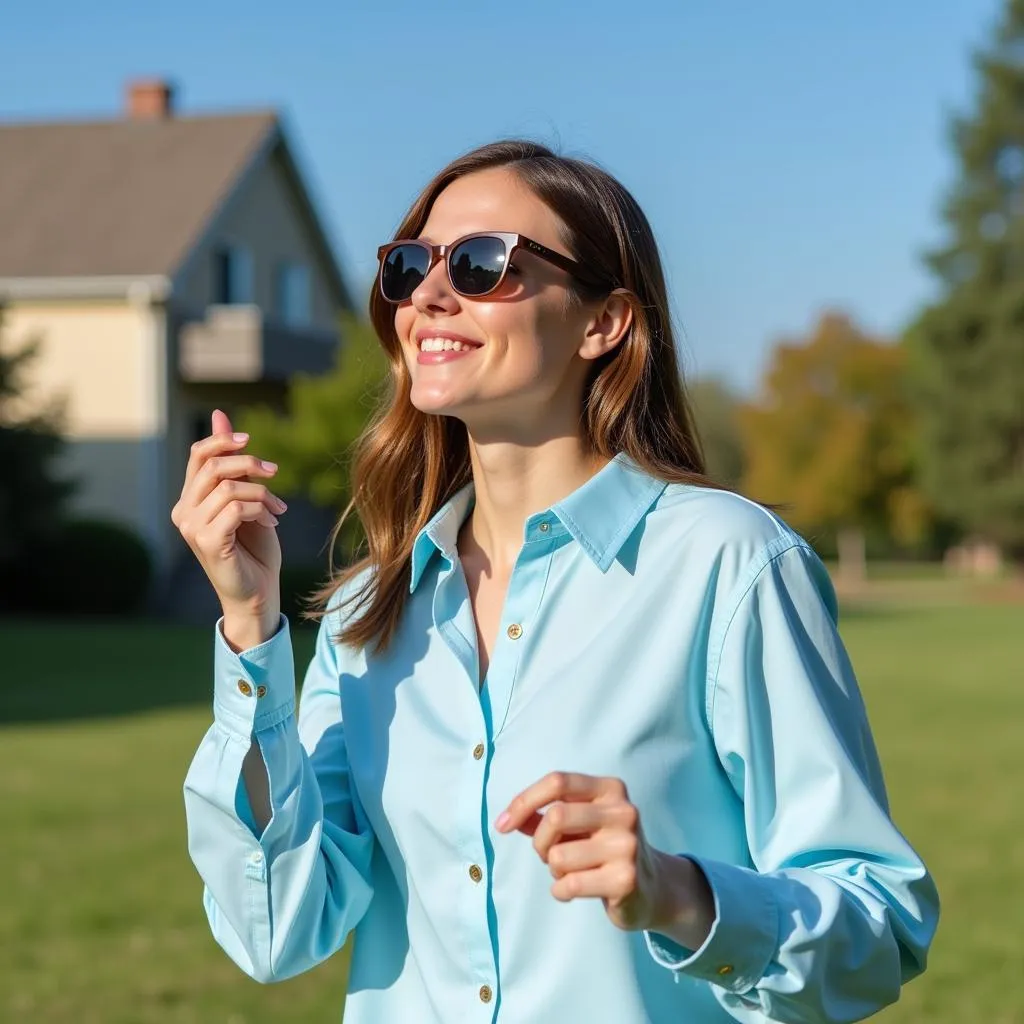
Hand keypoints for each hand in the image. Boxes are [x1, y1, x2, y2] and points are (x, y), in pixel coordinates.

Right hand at [170, 409, 285, 623]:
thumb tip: (219, 416)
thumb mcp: (248, 497)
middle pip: (212, 466)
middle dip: (249, 463)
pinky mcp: (206, 541)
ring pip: (228, 486)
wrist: (258, 591)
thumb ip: (234, 464)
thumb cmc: (254, 548)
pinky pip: (236, 507)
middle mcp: (183, 511)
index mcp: (190, 499)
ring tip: (277, 507)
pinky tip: (272, 520)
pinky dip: (260, 508)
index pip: (198, 455)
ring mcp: (191, 527)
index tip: (250, 440)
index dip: (223, 440)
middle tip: (274, 473)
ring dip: (262, 492)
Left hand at [494, 772, 662, 930]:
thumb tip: (506, 819)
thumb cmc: (603, 849)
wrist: (652, 889)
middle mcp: (623, 811)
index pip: (558, 781)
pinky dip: (560, 891)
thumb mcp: (579, 824)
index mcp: (610, 789)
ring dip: (554, 870)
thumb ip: (543, 817)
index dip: (524, 801)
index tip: (502, 824)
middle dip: (539, 842)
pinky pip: (569, 884)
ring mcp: (627, 846)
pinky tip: (574, 890)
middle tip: (546, 855)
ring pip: (559, 856)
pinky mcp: (626, 880)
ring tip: (570, 872)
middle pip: (555, 817)